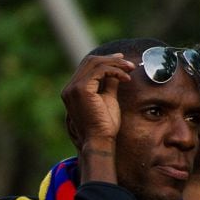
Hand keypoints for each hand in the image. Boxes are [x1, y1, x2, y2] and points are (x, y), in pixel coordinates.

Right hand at [61, 53, 134, 182]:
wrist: (99, 140)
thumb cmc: (104, 125)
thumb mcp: (107, 99)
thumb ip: (108, 84)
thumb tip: (115, 72)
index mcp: (72, 90)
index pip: (87, 66)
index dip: (105, 60)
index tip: (121, 59)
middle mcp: (69, 87)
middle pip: (90, 61)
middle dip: (112, 59)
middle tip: (129, 64)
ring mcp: (73, 88)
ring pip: (95, 63)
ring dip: (116, 63)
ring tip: (130, 69)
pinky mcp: (81, 89)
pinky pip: (100, 71)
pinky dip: (115, 71)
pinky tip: (126, 78)